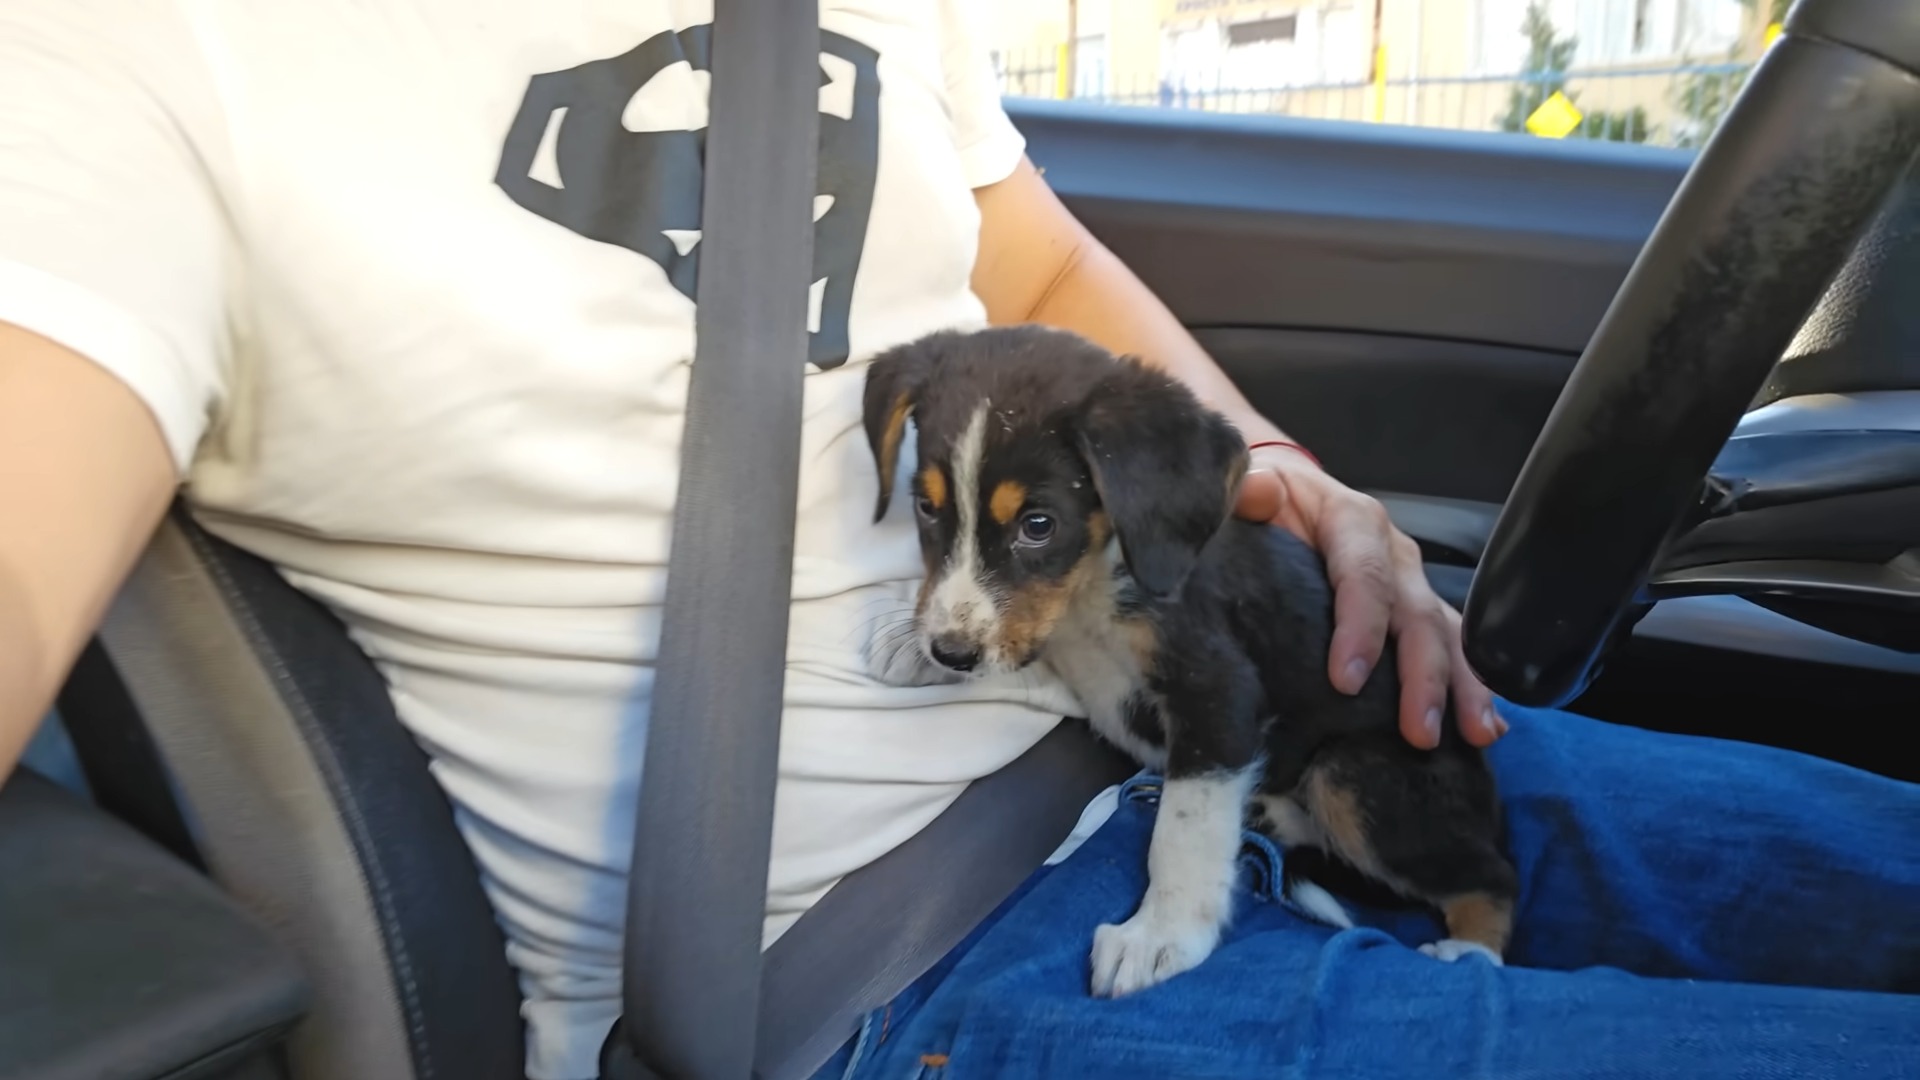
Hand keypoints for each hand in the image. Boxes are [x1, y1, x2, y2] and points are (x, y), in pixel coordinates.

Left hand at [1234, 445, 1505, 749]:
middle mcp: (1394, 553)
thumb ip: (1247, 491)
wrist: (1284, 494)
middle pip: (1417, 615)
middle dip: (1423, 675)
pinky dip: (1470, 685)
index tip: (1346, 681)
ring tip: (1476, 734)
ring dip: (1463, 687)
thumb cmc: (1265, 500)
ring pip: (1447, 636)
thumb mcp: (1250, 486)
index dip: (1361, 626)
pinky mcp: (1415, 611)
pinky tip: (1484, 727)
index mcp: (1352, 520)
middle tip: (1421, 731)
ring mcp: (1411, 584)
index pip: (1365, 574)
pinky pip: (1449, 647)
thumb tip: (1255, 492)